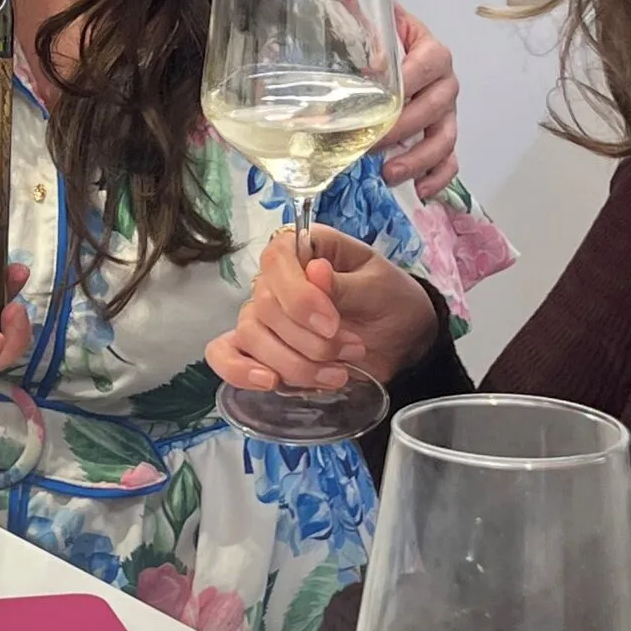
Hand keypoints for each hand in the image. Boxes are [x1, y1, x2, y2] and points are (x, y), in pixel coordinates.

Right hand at [206, 224, 437, 393]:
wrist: (404, 342)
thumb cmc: (392, 302)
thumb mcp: (380, 288)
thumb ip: (346, 284)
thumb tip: (315, 271)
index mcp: (305, 249)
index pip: (276, 259)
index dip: (298, 296)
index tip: (333, 324)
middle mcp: (277, 279)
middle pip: (263, 306)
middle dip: (308, 340)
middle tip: (352, 349)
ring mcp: (266, 316)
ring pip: (251, 337)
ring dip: (294, 364)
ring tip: (338, 375)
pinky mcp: (263, 350)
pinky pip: (227, 354)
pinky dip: (240, 370)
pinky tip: (270, 382)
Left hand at [380, 4, 459, 197]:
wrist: (400, 48)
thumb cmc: (387, 40)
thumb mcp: (376, 25)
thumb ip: (360, 13)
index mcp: (432, 52)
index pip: (425, 67)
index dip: (402, 84)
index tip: (372, 97)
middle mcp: (446, 83)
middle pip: (433, 109)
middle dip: (400, 130)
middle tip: (368, 145)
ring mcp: (448, 113)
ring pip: (444, 140)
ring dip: (418, 160)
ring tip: (389, 174)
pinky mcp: (444, 137)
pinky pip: (451, 161)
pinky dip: (438, 178)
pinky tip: (418, 190)